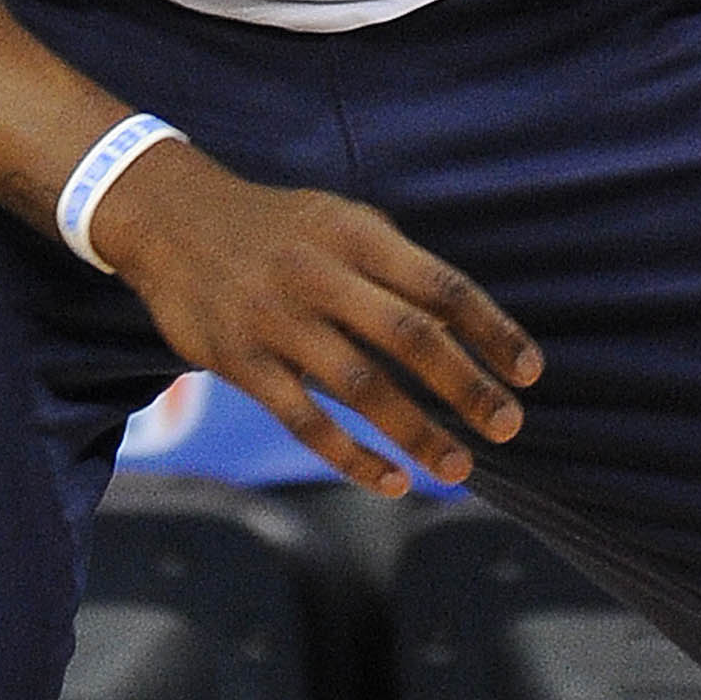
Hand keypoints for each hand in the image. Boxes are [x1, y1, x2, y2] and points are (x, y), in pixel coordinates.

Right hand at [95, 140, 541, 498]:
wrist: (170, 217)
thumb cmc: (278, 228)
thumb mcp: (338, 220)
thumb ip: (395, 267)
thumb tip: (466, 329)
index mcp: (355, 233)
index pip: (440, 285)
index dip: (492, 330)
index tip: (530, 371)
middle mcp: (319, 273)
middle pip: (409, 336)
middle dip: (465, 386)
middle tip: (508, 425)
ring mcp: (276, 319)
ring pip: (359, 386)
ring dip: (415, 431)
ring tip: (459, 466)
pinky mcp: (239, 361)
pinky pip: (303, 419)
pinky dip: (350, 455)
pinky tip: (391, 482)